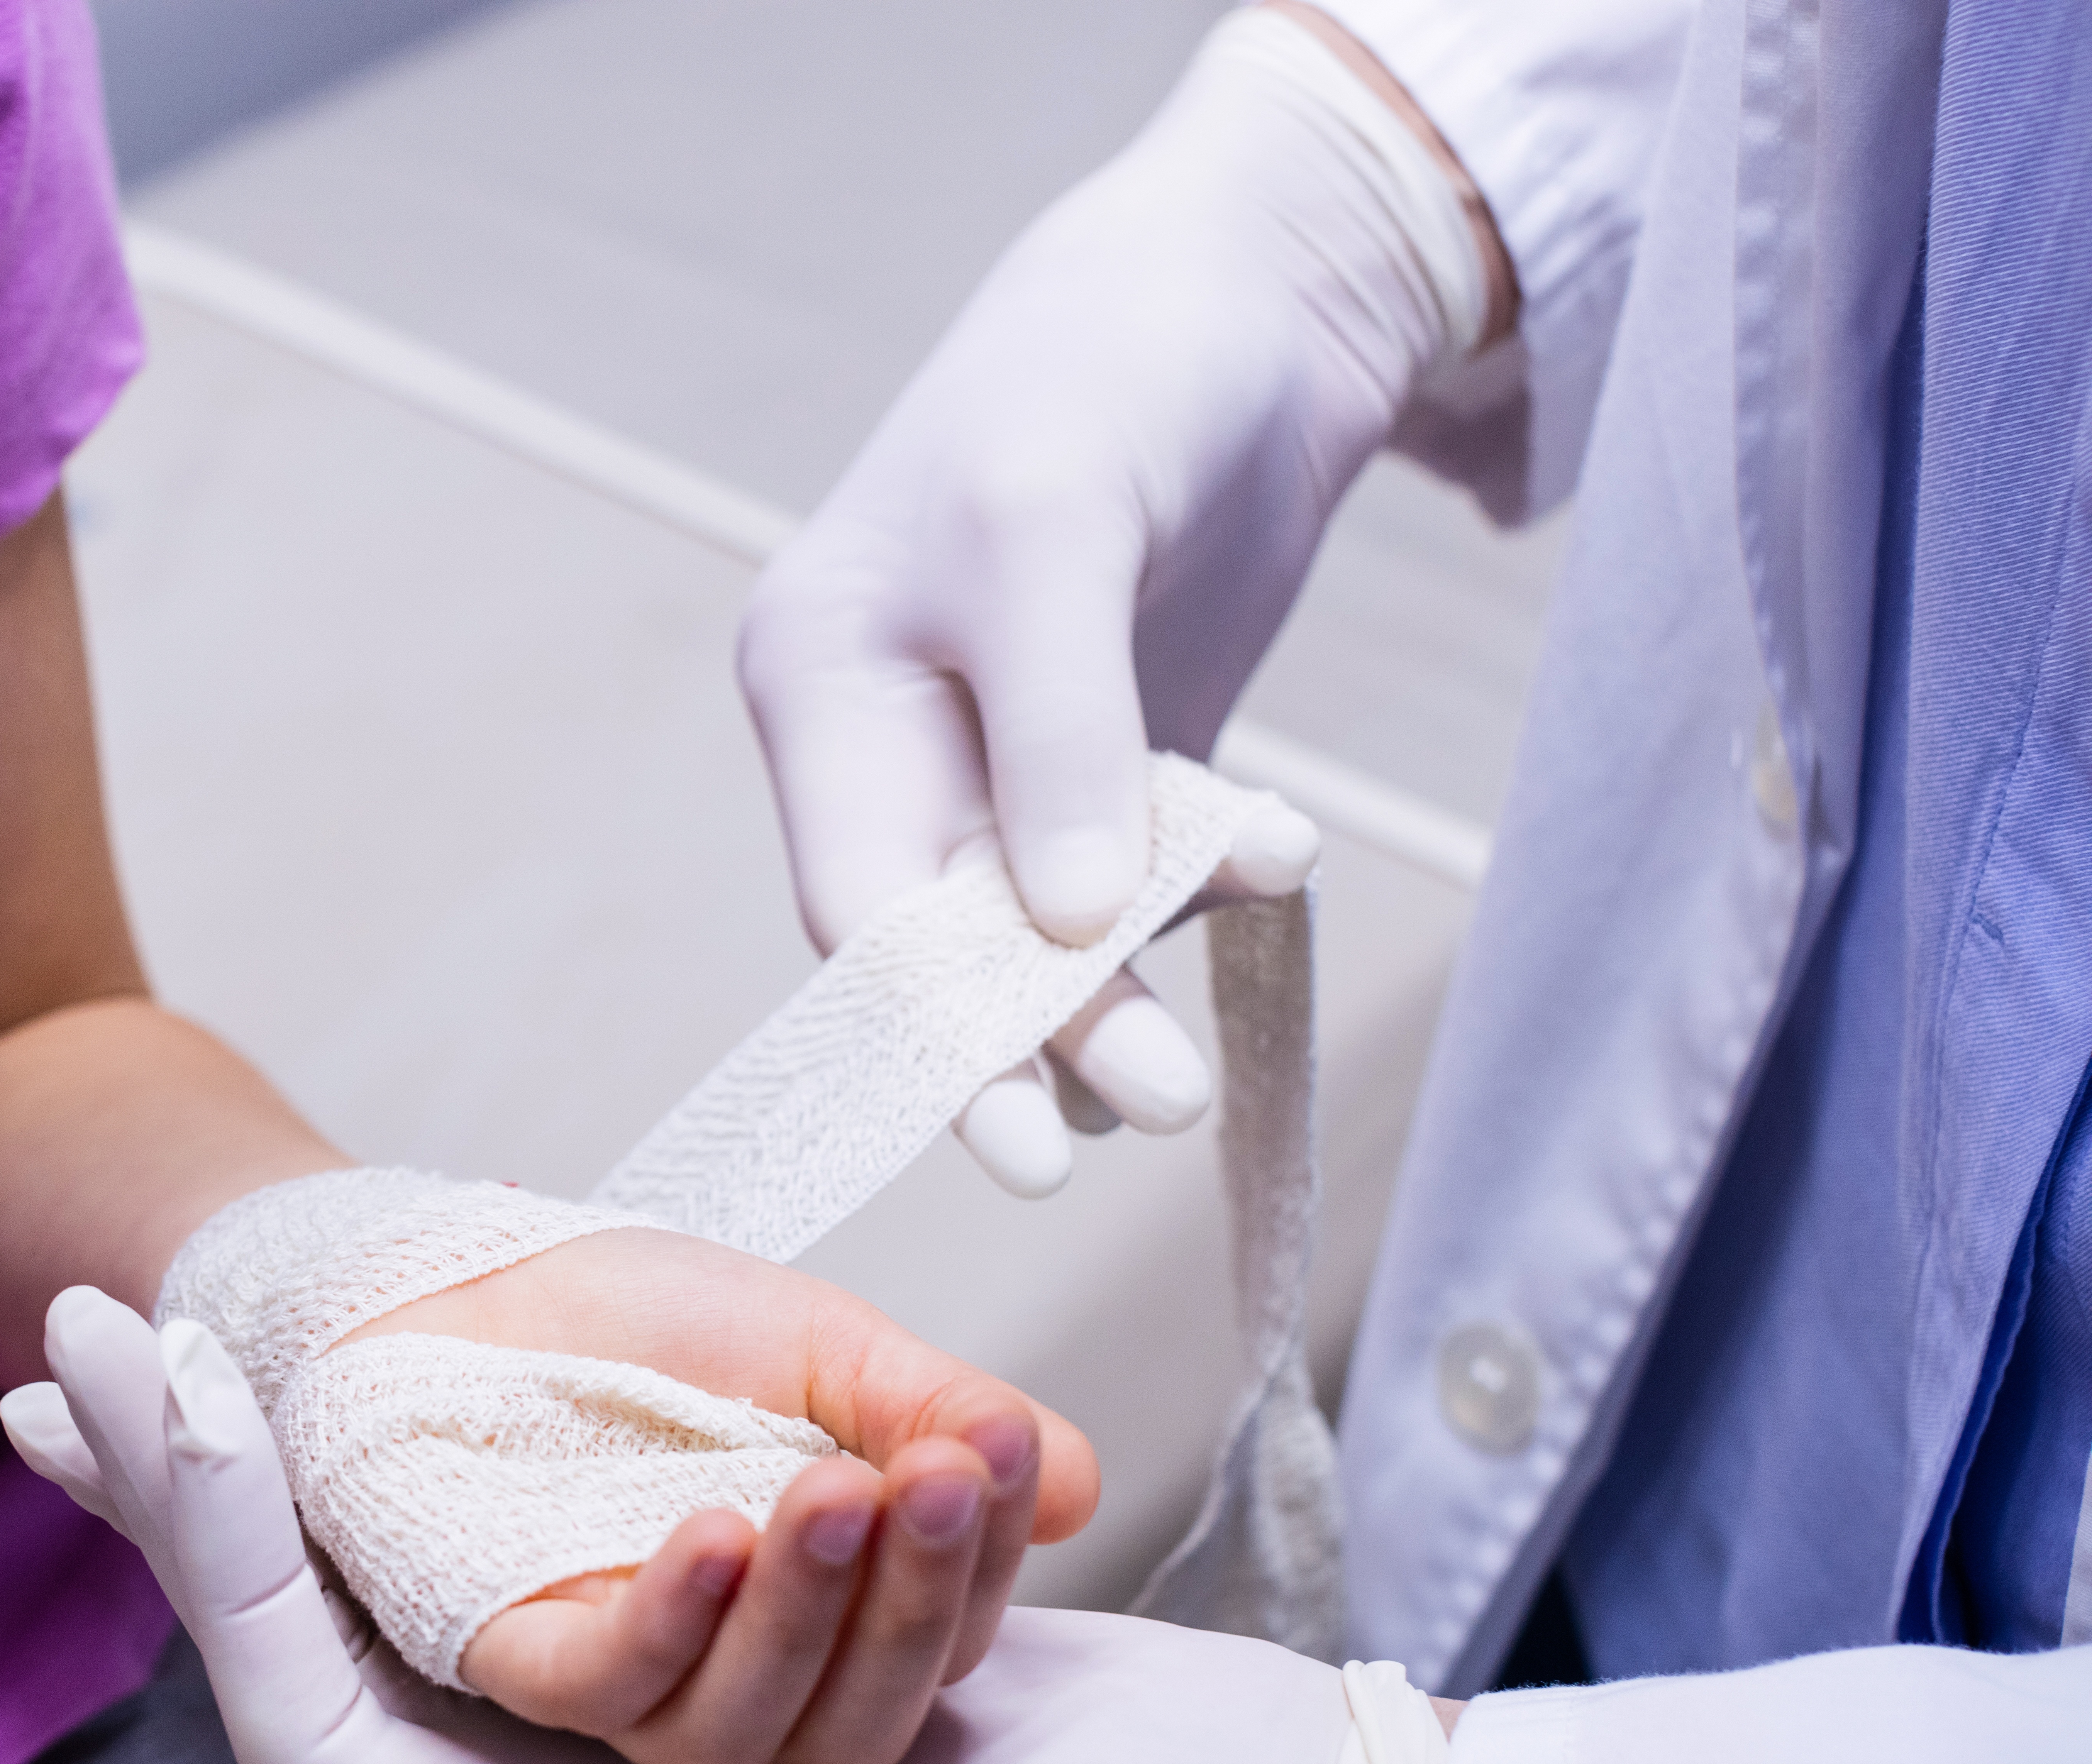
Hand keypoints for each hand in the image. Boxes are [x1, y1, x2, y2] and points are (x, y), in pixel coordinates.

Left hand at [7, 1304, 1341, 1763]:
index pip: (283, 1688)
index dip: (192, 1542)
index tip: (126, 1377)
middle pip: (324, 1599)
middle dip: (213, 1473)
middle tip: (91, 1319)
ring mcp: (644, 1703)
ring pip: (506, 1544)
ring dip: (507, 1442)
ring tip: (564, 1356)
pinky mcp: (745, 1634)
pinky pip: (640, 1515)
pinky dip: (622, 1439)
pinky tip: (583, 1366)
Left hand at [357, 1226, 1091, 1763]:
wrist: (480, 1278)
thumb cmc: (643, 1322)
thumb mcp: (823, 1345)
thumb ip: (940, 1413)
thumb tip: (1071, 1485)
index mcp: (828, 1608)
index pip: (938, 1636)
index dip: (982, 1556)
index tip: (995, 1448)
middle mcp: (743, 1672)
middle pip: (859, 1718)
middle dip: (911, 1598)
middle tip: (936, 1475)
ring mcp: (633, 1682)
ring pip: (745, 1728)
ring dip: (803, 1616)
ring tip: (830, 1492)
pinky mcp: (523, 1662)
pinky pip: (608, 1693)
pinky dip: (674, 1624)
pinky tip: (715, 1540)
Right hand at [738, 4, 1489, 1195]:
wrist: (1237, 298)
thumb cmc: (1107, 375)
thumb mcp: (1054, 522)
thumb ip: (1056, 725)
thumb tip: (1071, 926)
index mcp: (821, 679)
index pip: (857, 895)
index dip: (931, 1022)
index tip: (1026, 1130)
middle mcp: (886, 738)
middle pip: (946, 940)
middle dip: (1043, 1037)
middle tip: (1156, 1105)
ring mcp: (995, 758)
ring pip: (1039, 932)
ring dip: (1124, 996)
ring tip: (1195, 1073)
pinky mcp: (1102, 762)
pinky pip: (1133, 875)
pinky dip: (1201, 890)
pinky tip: (1278, 859)